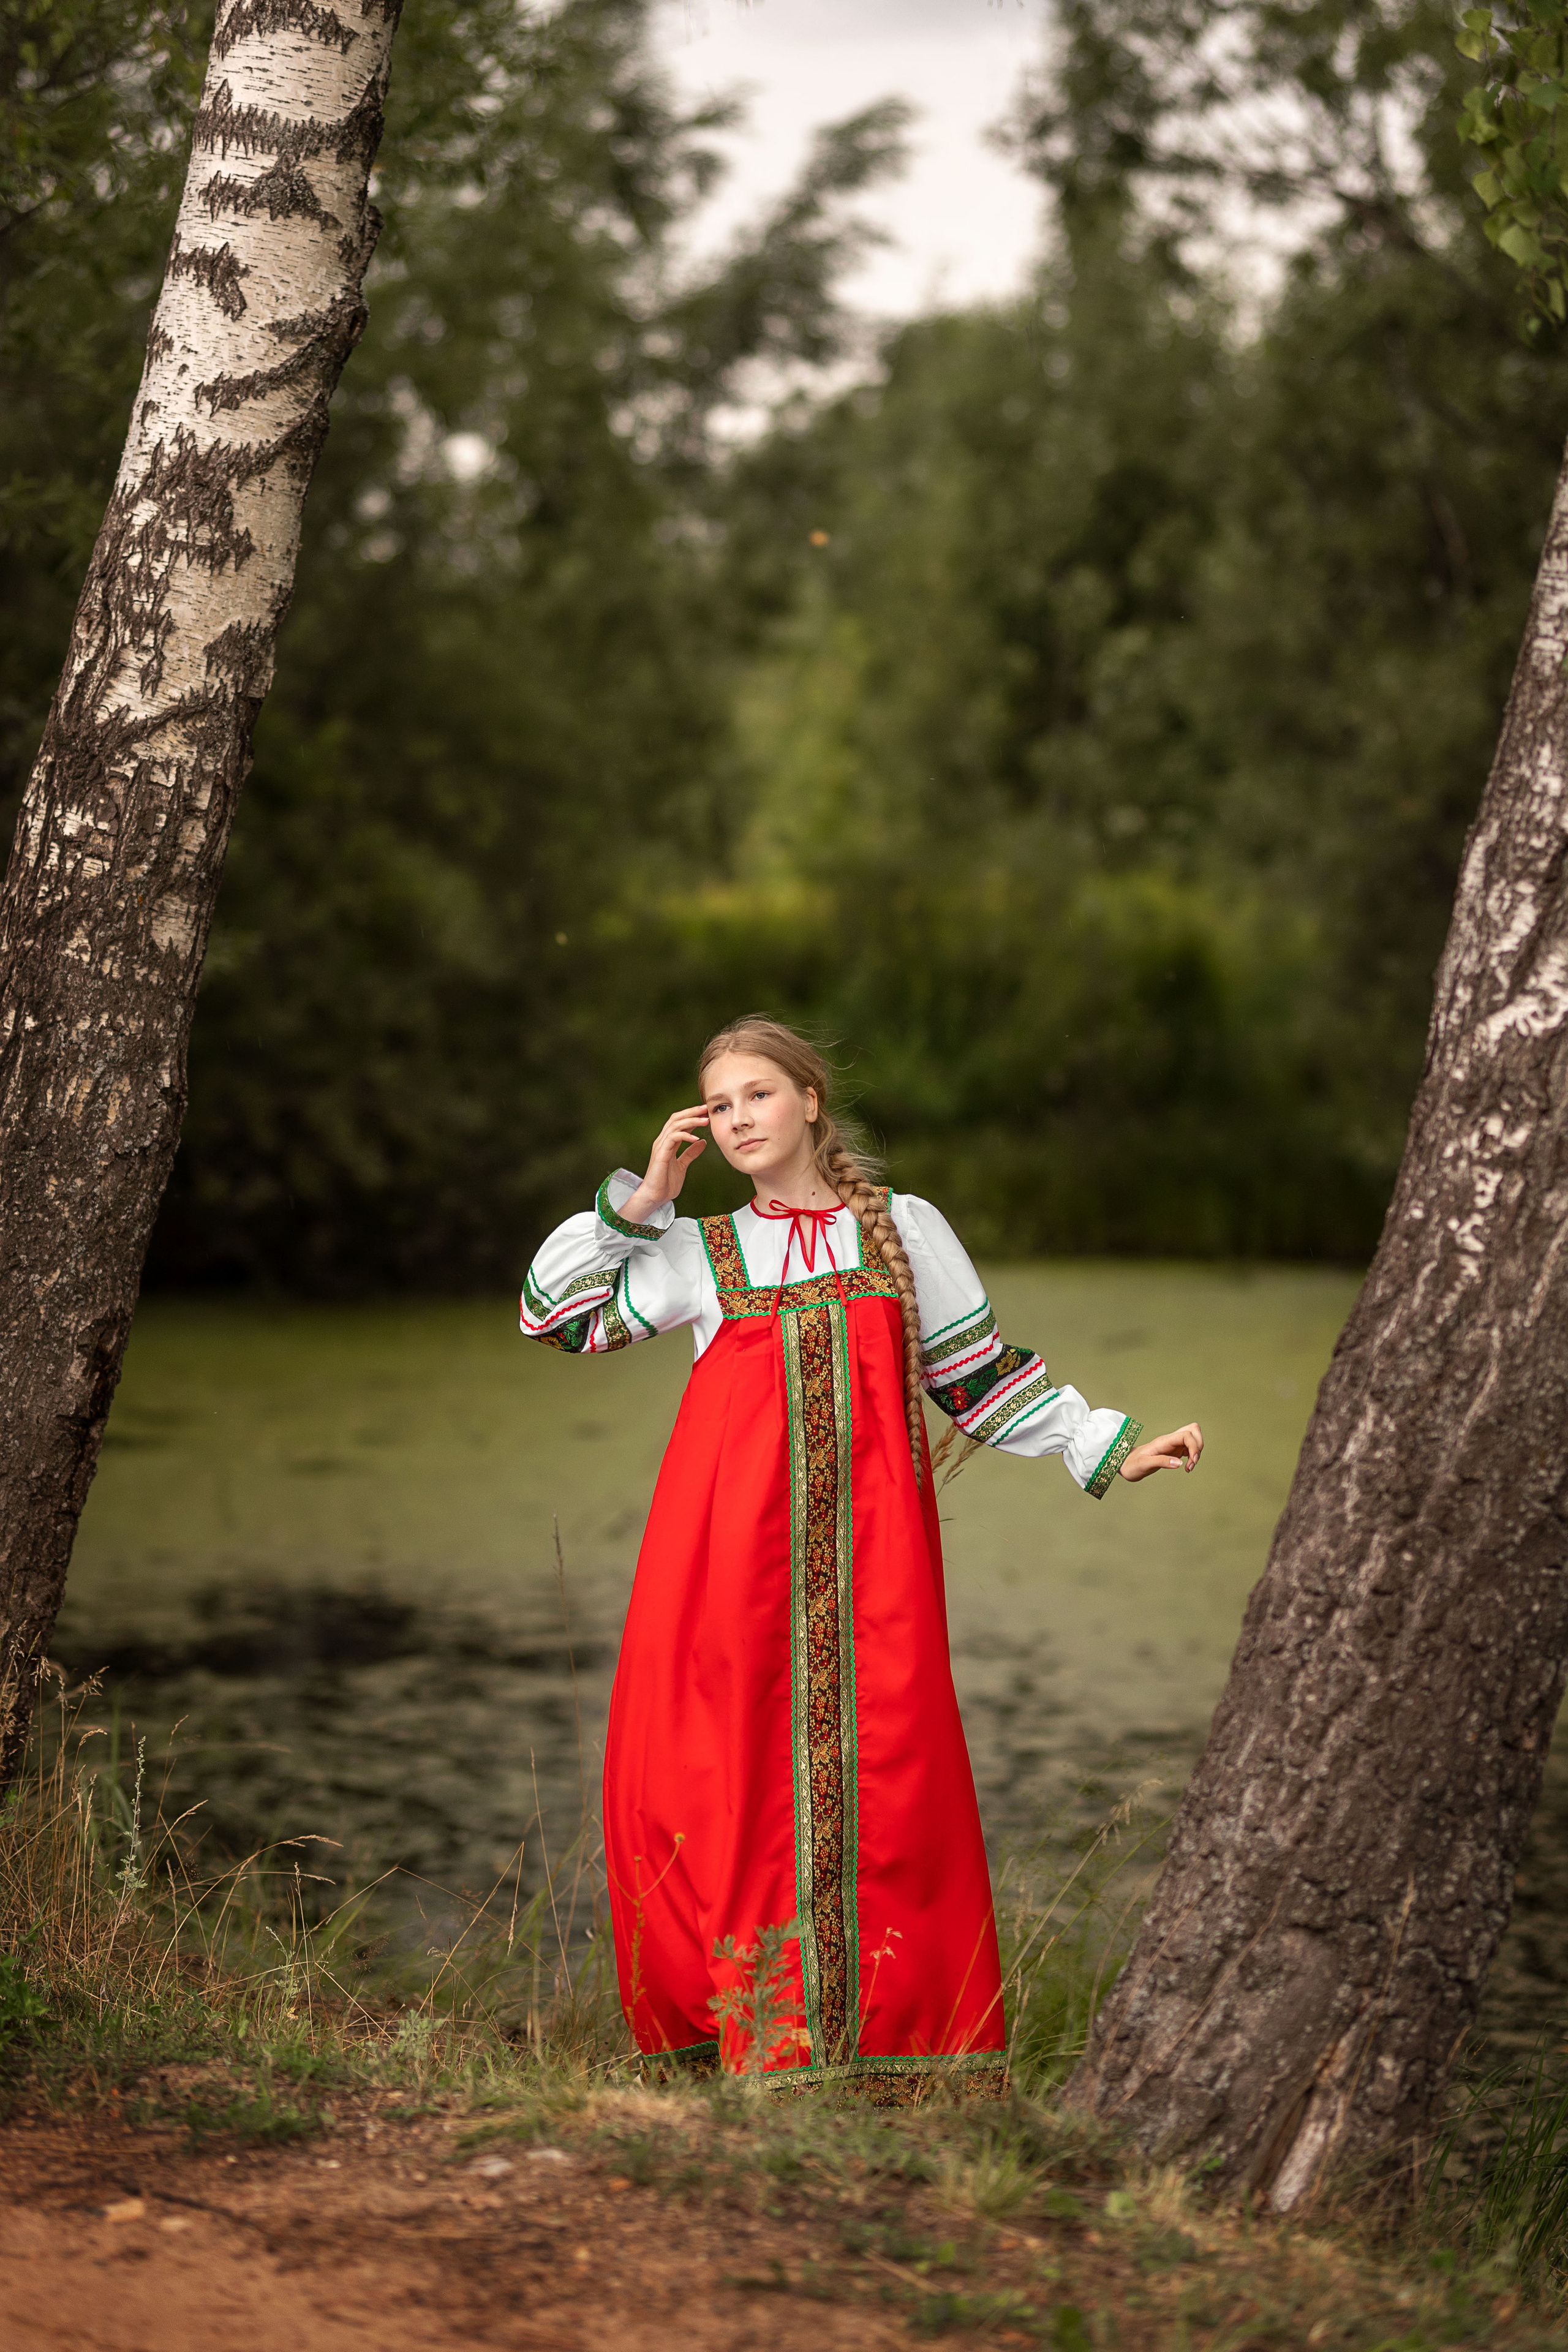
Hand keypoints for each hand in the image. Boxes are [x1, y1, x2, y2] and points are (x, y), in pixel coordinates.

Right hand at [619, 1105, 709, 1223]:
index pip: (679, 1122)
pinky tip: (696, 1138)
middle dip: (691, 1112)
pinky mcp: (661, 1154)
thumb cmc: (666, 1183)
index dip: (692, 1115)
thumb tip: (703, 1142)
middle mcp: (662, 1141)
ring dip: (691, 1121)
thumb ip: (690, 1153)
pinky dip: (685, 1135)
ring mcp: (660, 1146)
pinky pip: (673, 1138)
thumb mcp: (682, 1166)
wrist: (654, 1197)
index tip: (706, 1112)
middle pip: (676, 1119)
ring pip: (674, 1125)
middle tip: (706, 1108)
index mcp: (667, 1143)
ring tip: (705, 1120)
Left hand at [1119, 1423, 1202, 1481]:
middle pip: (1193, 1430)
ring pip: (1193, 1438)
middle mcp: (1170, 1440)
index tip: (1192, 1461)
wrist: (1125, 1464)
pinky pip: (1189, 1447)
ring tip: (1189, 1467)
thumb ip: (1161, 1462)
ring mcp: (1172, 1444)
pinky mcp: (1173, 1450)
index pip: (1186, 1434)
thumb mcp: (1144, 1464)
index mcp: (1163, 1441)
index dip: (1194, 1446)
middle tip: (1192, 1462)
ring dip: (1197, 1452)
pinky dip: (1192, 1455)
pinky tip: (1186, 1466)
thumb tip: (1179, 1463)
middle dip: (1198, 1446)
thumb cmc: (1132, 1464)